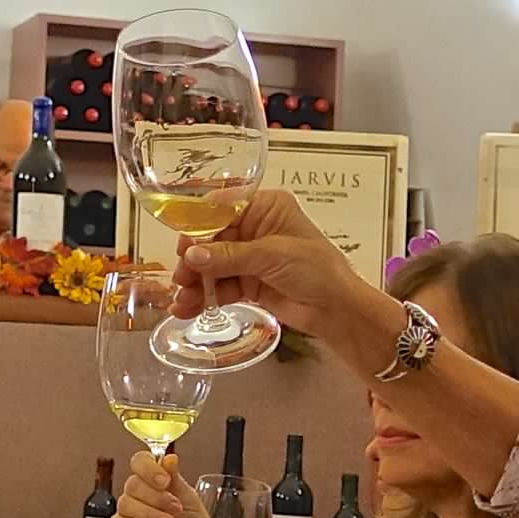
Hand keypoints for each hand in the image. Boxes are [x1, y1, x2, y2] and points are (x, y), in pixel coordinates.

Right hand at [110, 451, 217, 517]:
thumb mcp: (190, 500)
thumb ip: (176, 480)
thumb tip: (169, 458)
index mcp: (153, 480)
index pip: (140, 462)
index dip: (149, 468)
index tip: (165, 481)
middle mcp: (138, 494)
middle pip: (133, 483)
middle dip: (156, 496)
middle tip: (175, 508)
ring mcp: (128, 513)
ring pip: (126, 503)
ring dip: (150, 513)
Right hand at [175, 189, 389, 352]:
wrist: (337, 310)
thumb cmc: (318, 270)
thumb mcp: (272, 256)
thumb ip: (229, 256)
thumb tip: (192, 256)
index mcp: (266, 207)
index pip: (222, 207)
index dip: (199, 225)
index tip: (183, 246)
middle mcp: (255, 228)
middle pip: (211, 238)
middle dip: (194, 260)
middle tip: (181, 278)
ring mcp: (250, 256)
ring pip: (212, 265)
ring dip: (196, 282)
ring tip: (182, 300)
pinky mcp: (248, 282)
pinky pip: (219, 286)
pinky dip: (204, 297)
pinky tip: (188, 308)